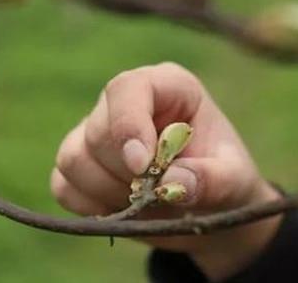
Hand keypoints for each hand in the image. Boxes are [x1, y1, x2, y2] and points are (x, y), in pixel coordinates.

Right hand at [51, 62, 282, 280]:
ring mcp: (97, 133)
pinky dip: (90, 207)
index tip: (143, 166)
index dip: (128, 125)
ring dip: (108, 192)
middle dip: (127, 174)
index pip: (128, 88)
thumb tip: (172, 183)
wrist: (207, 211)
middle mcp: (126, 103)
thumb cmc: (226, 182)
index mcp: (167, 87)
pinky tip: (122, 209)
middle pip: (98, 131)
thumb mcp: (235, 181)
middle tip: (160, 193)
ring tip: (145, 202)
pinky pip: (62, 185)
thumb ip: (212, 180)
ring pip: (73, 158)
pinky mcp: (81, 166)